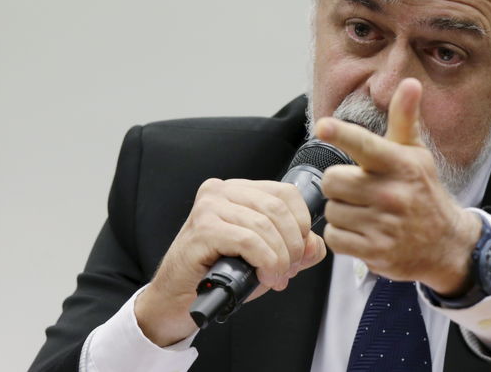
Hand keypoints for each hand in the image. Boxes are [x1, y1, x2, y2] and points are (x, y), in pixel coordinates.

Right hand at [134, 178, 326, 345]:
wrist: (176, 299)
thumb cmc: (217, 273)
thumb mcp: (266, 258)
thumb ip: (295, 249)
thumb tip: (314, 246)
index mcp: (239, 190)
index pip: (286, 193)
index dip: (302, 223)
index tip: (301, 251)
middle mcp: (221, 191)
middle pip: (278, 208)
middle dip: (292, 244)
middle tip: (288, 270)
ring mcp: (209, 207)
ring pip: (264, 225)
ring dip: (279, 257)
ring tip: (275, 276)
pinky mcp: (201, 229)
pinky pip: (248, 241)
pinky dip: (264, 260)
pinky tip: (264, 276)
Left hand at [316, 78, 481, 294]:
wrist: (446, 244)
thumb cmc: (423, 191)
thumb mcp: (416, 154)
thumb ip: (404, 119)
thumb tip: (410, 83)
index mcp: (400, 164)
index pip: (365, 144)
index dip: (341, 134)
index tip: (323, 126)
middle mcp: (392, 193)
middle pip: (332, 180)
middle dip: (340, 185)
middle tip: (360, 190)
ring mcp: (384, 224)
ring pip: (332, 210)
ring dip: (342, 212)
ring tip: (366, 213)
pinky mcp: (375, 251)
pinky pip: (334, 237)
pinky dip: (343, 236)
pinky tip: (363, 232)